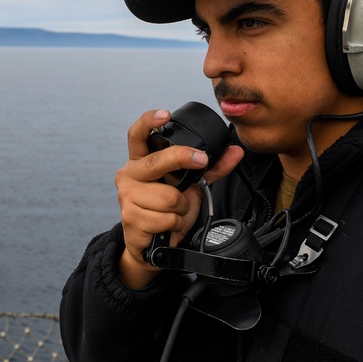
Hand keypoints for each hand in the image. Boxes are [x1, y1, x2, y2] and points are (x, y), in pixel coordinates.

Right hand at [115, 108, 243, 288]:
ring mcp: (126, 196)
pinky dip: (175, 224)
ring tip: (173, 213)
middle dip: (183, 159)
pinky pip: (167, 218)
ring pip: (169, 197)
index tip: (165, 115)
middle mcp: (129, 175)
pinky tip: (166, 226)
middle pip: (158, 161)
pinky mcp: (130, 218)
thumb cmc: (167, 210)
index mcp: (140, 162)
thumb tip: (235, 152)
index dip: (149, 121)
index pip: (137, 135)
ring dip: (181, 208)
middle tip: (200, 162)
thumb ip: (211, 168)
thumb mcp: (190, 186)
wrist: (152, 246)